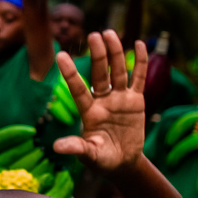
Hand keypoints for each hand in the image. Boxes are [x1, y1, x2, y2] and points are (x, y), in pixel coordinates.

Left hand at [53, 31, 146, 174]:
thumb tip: (56, 147)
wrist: (122, 163)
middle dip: (98, 55)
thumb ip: (76, 148)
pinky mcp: (135, 101)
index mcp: (89, 113)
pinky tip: (139, 44)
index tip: (61, 55)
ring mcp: (119, 99)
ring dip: (115, 53)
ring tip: (109, 33)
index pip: (78, 89)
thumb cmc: (101, 160)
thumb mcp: (89, 155)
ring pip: (117, 72)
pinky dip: (140, 63)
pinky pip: (138, 79)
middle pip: (99, 74)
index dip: (70, 73)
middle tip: (94, 35)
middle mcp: (102, 101)